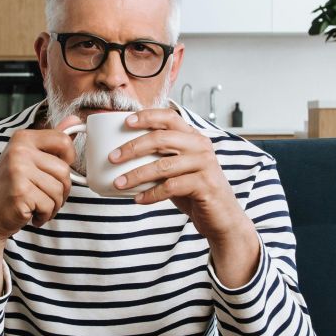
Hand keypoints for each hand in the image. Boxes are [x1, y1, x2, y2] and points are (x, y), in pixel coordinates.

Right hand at [0, 114, 81, 241]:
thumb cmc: (8, 189)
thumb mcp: (27, 160)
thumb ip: (51, 141)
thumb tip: (75, 118)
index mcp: (22, 138)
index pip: (63, 141)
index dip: (68, 161)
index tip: (54, 172)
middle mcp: (19, 150)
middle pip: (64, 170)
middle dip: (60, 190)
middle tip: (44, 197)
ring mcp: (18, 170)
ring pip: (59, 190)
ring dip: (52, 205)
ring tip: (35, 206)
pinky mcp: (20, 192)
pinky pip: (49, 205)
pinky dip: (44, 215)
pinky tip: (30, 213)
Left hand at [109, 109, 258, 285]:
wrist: (223, 218)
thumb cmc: (195, 191)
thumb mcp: (178, 170)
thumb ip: (160, 158)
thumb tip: (121, 155)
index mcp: (193, 137)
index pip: (169, 117)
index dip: (147, 116)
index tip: (125, 122)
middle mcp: (201, 146)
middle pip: (161, 139)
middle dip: (133, 147)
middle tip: (112, 157)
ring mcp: (205, 165)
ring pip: (163, 165)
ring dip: (136, 175)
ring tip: (118, 183)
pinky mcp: (205, 186)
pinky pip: (171, 187)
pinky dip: (151, 194)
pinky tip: (138, 199)